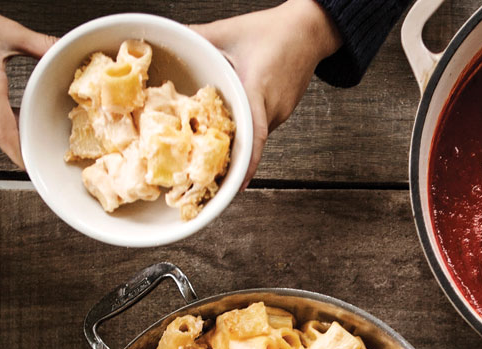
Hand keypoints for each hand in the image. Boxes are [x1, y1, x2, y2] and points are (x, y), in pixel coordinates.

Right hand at [0, 0, 56, 167]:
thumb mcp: (8, 31)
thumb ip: (41, 45)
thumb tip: (64, 52)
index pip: (6, 134)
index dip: (21, 153)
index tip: (35, 167)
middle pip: (1, 137)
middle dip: (23, 145)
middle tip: (45, 147)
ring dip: (11, 131)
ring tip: (32, 124)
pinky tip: (10, 110)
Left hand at [192, 0, 342, 184]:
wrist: (310, 30)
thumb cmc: (275, 30)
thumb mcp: (229, 30)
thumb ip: (198, 36)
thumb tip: (171, 40)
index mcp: (258, 89)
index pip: (254, 135)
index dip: (245, 164)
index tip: (234, 185)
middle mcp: (272, 107)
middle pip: (249, 143)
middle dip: (229, 159)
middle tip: (207, 175)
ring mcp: (280, 112)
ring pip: (254, 137)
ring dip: (236, 144)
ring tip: (212, 152)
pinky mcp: (282, 111)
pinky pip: (260, 127)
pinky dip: (245, 131)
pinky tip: (230, 126)